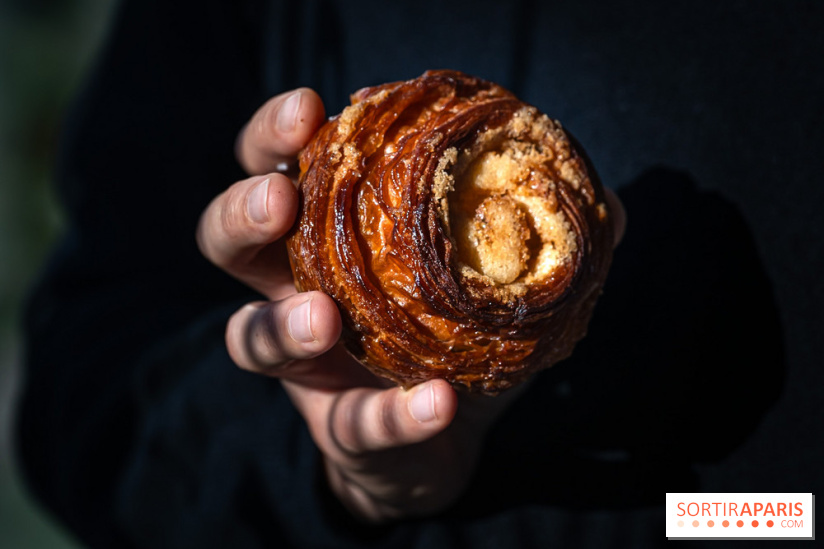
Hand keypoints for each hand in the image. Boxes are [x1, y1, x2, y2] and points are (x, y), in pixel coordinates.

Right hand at [196, 88, 626, 521]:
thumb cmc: (458, 333)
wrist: (449, 438)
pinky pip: (356, 423)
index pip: (276, 168)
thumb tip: (608, 201)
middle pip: (225, 239)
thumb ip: (536, 232)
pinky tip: (434, 403)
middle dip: (241, 210)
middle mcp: (294, 289)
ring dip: (283, 323)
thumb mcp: (494, 273)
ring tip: (324, 320)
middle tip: (280, 200)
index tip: (308, 111)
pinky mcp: (341, 429)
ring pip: (248, 337)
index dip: (275, 137)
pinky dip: (396, 414)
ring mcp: (308, 365)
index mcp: (328, 234)